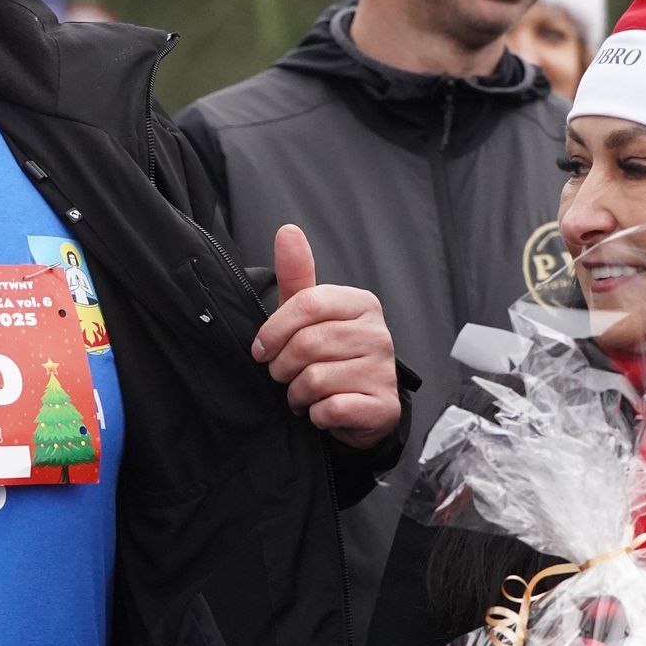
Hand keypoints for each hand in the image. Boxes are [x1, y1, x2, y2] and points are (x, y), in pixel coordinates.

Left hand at [250, 225, 399, 451]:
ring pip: (314, 380)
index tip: (261, 349)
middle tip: (284, 375)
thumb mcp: (309, 314)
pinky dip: (316, 415)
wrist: (360, 407)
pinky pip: (330, 409)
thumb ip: (297, 274)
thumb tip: (287, 230)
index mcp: (361, 304)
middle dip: (282, 367)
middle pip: (306, 344)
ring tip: (304, 393)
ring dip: (296, 393)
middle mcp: (379, 333)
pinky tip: (323, 410)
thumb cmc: (329, 355)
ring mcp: (384, 370)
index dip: (273, 330)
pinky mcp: (383, 406)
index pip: (307, 304)